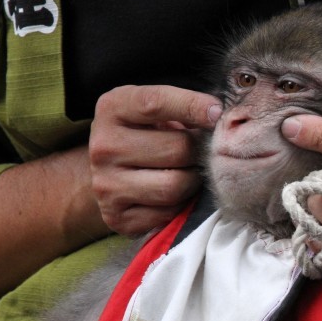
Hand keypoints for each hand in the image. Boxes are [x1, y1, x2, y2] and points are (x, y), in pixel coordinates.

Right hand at [90, 85, 220, 234]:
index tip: (217, 112)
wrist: (110, 173)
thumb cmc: (145, 134)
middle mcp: (103, 146)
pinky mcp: (117, 217)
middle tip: (201, 152)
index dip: (192, 106)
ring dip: (193, 180)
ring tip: (190, 172)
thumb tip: (218, 116)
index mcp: (112, 109)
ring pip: (175, 186)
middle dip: (198, 151)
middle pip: (177, 149)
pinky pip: (168, 213)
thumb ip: (182, 107)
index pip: (155, 103)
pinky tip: (175, 194)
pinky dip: (180, 205)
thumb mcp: (155, 110)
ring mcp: (106, 185)